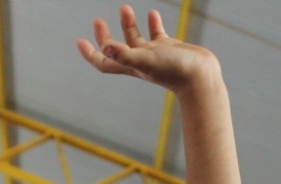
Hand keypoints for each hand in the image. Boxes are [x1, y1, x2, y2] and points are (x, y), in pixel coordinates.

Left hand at [76, 6, 218, 92]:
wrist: (202, 78)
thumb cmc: (174, 71)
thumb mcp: (146, 59)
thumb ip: (125, 54)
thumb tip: (105, 48)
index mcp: (131, 66)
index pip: (104, 62)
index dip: (90, 54)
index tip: (79, 41)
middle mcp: (140, 62)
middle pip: (116, 50)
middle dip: (105, 36)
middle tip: (97, 20)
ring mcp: (155, 55)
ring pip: (136, 39)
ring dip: (128, 24)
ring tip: (125, 8)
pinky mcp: (170, 49)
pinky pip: (158, 34)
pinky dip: (152, 23)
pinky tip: (151, 14)